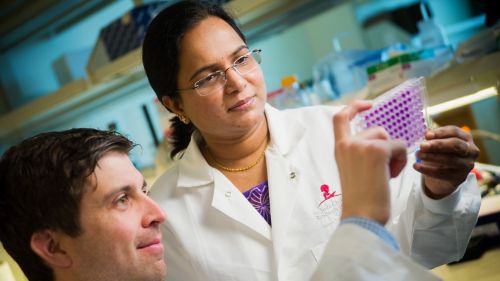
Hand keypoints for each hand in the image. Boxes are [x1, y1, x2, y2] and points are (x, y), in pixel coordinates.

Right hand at [334, 100, 407, 224]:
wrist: (361, 216)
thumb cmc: (361, 200)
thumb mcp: (354, 170)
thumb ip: (360, 153)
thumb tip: (384, 141)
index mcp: (339, 149)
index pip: (340, 117)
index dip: (355, 106)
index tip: (369, 105)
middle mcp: (347, 144)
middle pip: (377, 130)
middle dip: (387, 146)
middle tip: (384, 170)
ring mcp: (361, 146)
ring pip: (389, 138)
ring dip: (394, 155)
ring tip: (386, 175)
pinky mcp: (377, 151)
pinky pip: (399, 146)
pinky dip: (400, 161)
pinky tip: (391, 176)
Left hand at [414, 126, 479, 198]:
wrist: (443, 174)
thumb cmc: (441, 153)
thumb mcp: (439, 144)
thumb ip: (434, 139)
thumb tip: (427, 136)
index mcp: (466, 138)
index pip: (454, 131)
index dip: (440, 133)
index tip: (426, 135)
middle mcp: (471, 150)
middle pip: (455, 145)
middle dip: (437, 145)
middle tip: (422, 146)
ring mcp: (468, 164)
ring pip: (450, 159)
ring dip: (431, 157)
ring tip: (417, 155)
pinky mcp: (461, 177)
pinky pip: (443, 173)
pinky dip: (427, 169)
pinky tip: (417, 166)